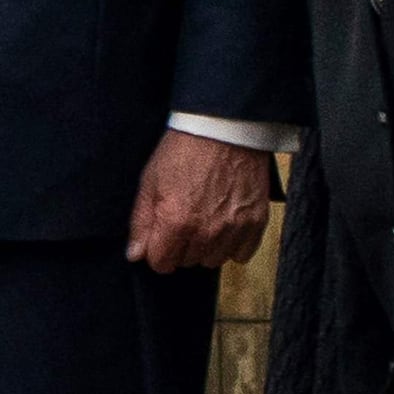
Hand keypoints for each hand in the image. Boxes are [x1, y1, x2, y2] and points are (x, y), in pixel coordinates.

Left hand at [124, 128, 272, 272]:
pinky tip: (224, 225)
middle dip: (180, 246)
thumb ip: (141, 222)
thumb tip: (136, 255)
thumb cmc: (182, 152)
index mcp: (176, 222)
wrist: (224, 130)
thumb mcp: (149, 182)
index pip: (162, 264)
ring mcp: (235, 228)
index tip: (159, 236)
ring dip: (206, 247)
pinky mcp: (257, 221)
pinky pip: (242, 254)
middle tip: (182, 218)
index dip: (156, 251)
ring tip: (204, 219)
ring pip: (214, 260)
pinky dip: (232, 245)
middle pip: (187, 262)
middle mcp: (207, 232)